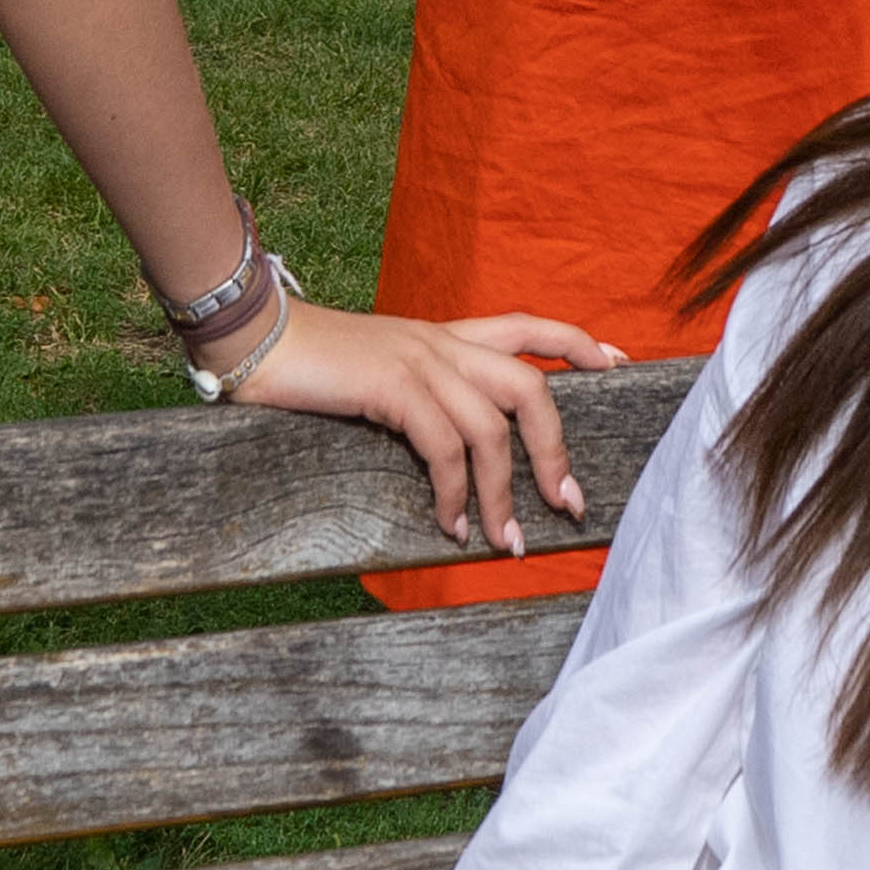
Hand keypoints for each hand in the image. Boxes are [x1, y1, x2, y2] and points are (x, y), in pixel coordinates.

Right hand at [226, 301, 616, 553]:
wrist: (252, 337)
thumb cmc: (304, 368)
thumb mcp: (374, 378)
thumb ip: (413, 403)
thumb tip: (445, 462)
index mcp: (440, 335)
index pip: (526, 327)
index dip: (576, 344)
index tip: (617, 364)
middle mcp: (440, 342)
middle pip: (531, 386)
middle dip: (557, 450)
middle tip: (568, 505)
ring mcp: (419, 360)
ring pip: (494, 427)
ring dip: (505, 493)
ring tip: (505, 542)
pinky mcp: (393, 384)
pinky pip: (445, 446)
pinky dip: (455, 493)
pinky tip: (449, 525)